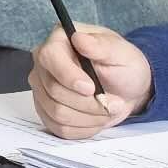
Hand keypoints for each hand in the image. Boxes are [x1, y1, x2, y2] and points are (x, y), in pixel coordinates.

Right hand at [28, 23, 152, 138]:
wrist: (126, 90)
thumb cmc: (123, 66)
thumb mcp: (121, 53)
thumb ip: (101, 46)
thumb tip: (78, 38)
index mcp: (59, 41)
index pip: (49, 57)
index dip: (68, 76)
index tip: (91, 88)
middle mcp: (44, 65)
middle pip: (54, 91)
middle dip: (89, 103)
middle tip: (114, 103)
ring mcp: (42, 89)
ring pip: (58, 113)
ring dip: (90, 117)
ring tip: (108, 109)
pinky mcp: (46, 111)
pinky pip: (60, 128)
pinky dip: (84, 128)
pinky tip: (96, 117)